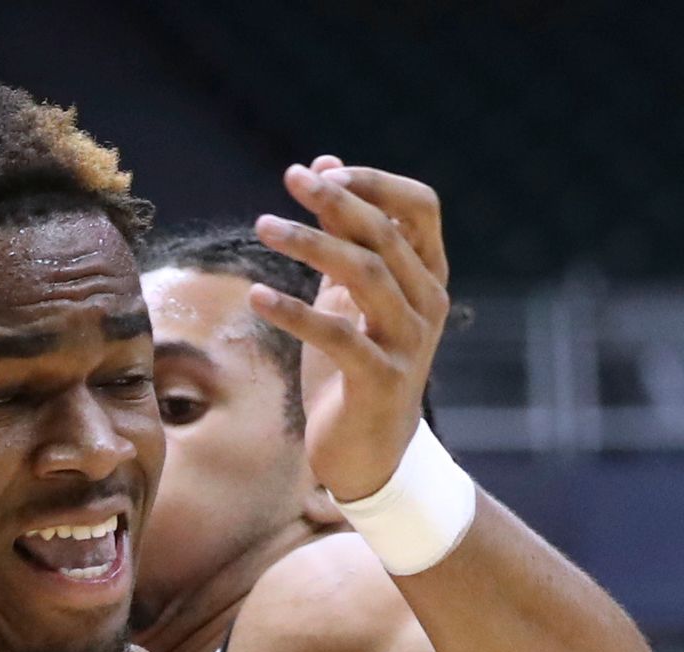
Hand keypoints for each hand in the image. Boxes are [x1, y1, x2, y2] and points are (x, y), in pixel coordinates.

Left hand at [248, 158, 452, 505]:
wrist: (370, 455)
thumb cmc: (356, 367)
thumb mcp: (348, 294)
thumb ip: (344, 234)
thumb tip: (325, 164)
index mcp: (427, 275)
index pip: (420, 206)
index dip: (374, 182)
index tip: (322, 170)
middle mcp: (427, 302)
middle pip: (386, 235)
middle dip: (336, 202)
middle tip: (289, 179)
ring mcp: (408, 342)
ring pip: (365, 276)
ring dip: (310, 245)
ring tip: (263, 225)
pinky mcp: (381, 381)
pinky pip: (338, 336)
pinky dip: (295, 313)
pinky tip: (257, 298)